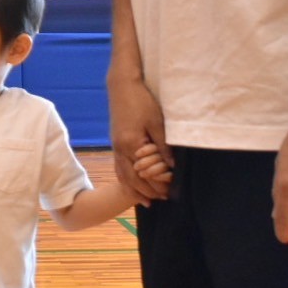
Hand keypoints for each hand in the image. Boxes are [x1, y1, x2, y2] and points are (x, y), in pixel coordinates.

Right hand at [108, 75, 170, 202]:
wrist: (122, 86)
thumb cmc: (141, 102)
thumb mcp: (157, 123)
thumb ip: (163, 145)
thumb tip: (172, 165)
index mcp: (131, 146)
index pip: (146, 174)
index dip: (158, 185)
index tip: (171, 193)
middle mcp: (120, 150)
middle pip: (133, 179)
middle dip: (148, 191)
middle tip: (163, 200)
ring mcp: (115, 147)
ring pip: (123, 176)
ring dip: (135, 189)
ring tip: (147, 200)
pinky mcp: (115, 143)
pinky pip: (118, 168)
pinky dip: (125, 180)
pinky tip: (131, 184)